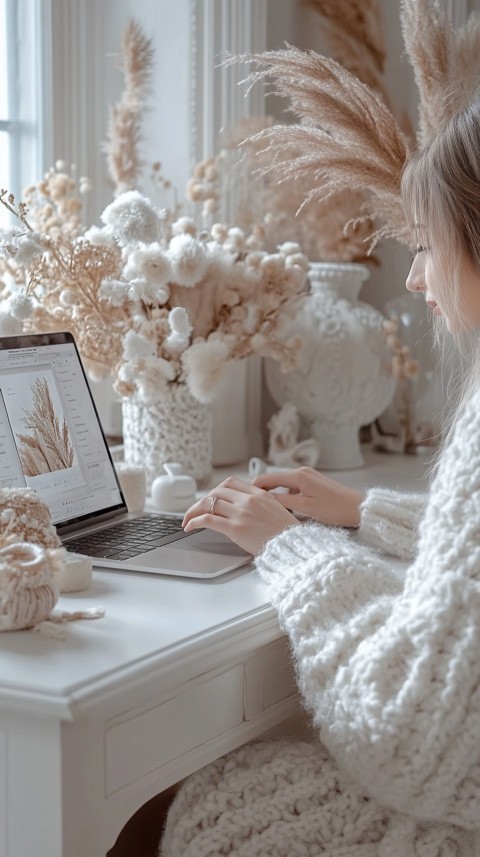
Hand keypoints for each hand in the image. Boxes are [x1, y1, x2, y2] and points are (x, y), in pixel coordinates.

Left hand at [182, 476, 298, 554]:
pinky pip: (207, 519)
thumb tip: (240, 507)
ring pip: (209, 503)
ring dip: (194, 511)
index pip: (230, 483)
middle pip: (217, 491)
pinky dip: (194, 521)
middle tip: (196, 510)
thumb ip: (258, 504)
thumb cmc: (286, 535)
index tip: (211, 498)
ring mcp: (241, 513)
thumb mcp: (275, 510)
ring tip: (188, 520)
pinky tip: (190, 526)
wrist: (293, 548)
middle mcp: (249, 500)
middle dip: (202, 500)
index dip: (216, 490)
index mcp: (259, 494)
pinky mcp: (235, 528)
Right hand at [252, 466, 362, 527]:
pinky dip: (285, 496)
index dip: (252, 488)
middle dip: (260, 492)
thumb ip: (282, 502)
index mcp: (298, 476)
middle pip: (272, 480)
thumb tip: (262, 500)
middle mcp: (301, 472)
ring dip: (273, 495)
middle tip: (249, 506)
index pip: (266, 478)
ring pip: (282, 485)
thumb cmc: (335, 509)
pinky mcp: (312, 483)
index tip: (241, 498)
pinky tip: (283, 508)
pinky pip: (292, 488)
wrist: (358, 509)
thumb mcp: (305, 508)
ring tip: (264, 510)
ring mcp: (307, 477)